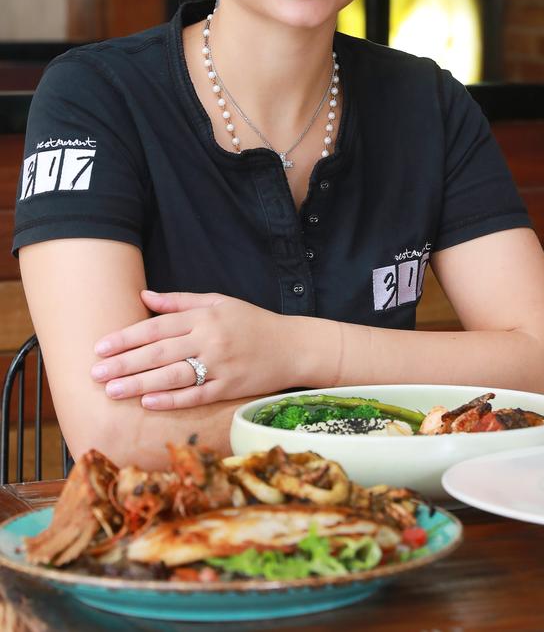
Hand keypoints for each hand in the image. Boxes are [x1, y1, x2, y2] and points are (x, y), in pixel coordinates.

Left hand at [90, 290, 294, 409]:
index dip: (127, 337)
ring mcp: (221, 365)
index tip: (101, 347)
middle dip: (124, 363)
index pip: (158, 326)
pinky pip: (196, 395)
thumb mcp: (219, 302)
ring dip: (138, 383)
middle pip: (159, 353)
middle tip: (95, 373)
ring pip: (172, 376)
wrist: (293, 346)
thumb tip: (144, 297)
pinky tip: (147, 402)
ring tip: (112, 391)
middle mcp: (210, 339)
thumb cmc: (252, 322)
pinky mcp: (230, 387)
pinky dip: (171, 400)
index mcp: (205, 316)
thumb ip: (180, 301)